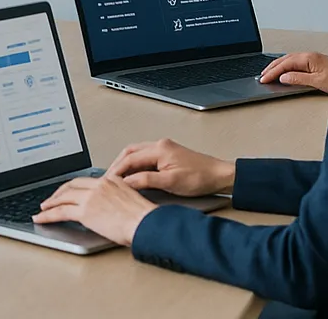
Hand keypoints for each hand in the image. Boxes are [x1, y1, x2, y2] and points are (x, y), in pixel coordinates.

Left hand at [33, 174, 154, 245]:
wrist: (146, 223)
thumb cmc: (144, 218)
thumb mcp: (130, 201)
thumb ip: (115, 200)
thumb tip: (107, 210)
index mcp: (111, 180)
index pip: (85, 181)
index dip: (72, 187)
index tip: (66, 192)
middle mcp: (99, 185)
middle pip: (71, 186)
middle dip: (58, 193)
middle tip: (50, 200)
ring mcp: (91, 197)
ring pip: (63, 198)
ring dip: (50, 204)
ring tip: (42, 210)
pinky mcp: (85, 211)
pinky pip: (60, 212)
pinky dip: (48, 215)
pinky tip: (42, 218)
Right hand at [106, 138, 235, 197]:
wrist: (219, 175)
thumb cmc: (200, 178)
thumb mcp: (171, 183)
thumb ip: (146, 181)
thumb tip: (127, 182)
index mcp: (159, 149)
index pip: (130, 158)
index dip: (116, 171)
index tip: (108, 182)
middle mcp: (160, 145)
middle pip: (130, 152)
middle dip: (117, 165)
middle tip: (108, 179)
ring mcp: (164, 148)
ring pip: (136, 153)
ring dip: (125, 165)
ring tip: (118, 179)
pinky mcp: (168, 154)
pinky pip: (145, 157)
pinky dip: (135, 165)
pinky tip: (134, 175)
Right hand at [259, 52, 327, 93]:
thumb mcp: (318, 82)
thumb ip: (299, 79)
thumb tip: (284, 77)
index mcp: (308, 58)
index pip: (285, 64)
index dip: (273, 72)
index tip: (264, 78)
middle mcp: (309, 56)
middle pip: (285, 59)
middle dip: (271, 67)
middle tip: (261, 76)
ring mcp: (312, 58)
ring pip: (289, 60)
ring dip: (277, 66)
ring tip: (268, 73)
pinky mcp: (315, 62)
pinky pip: (295, 62)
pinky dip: (285, 66)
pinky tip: (283, 71)